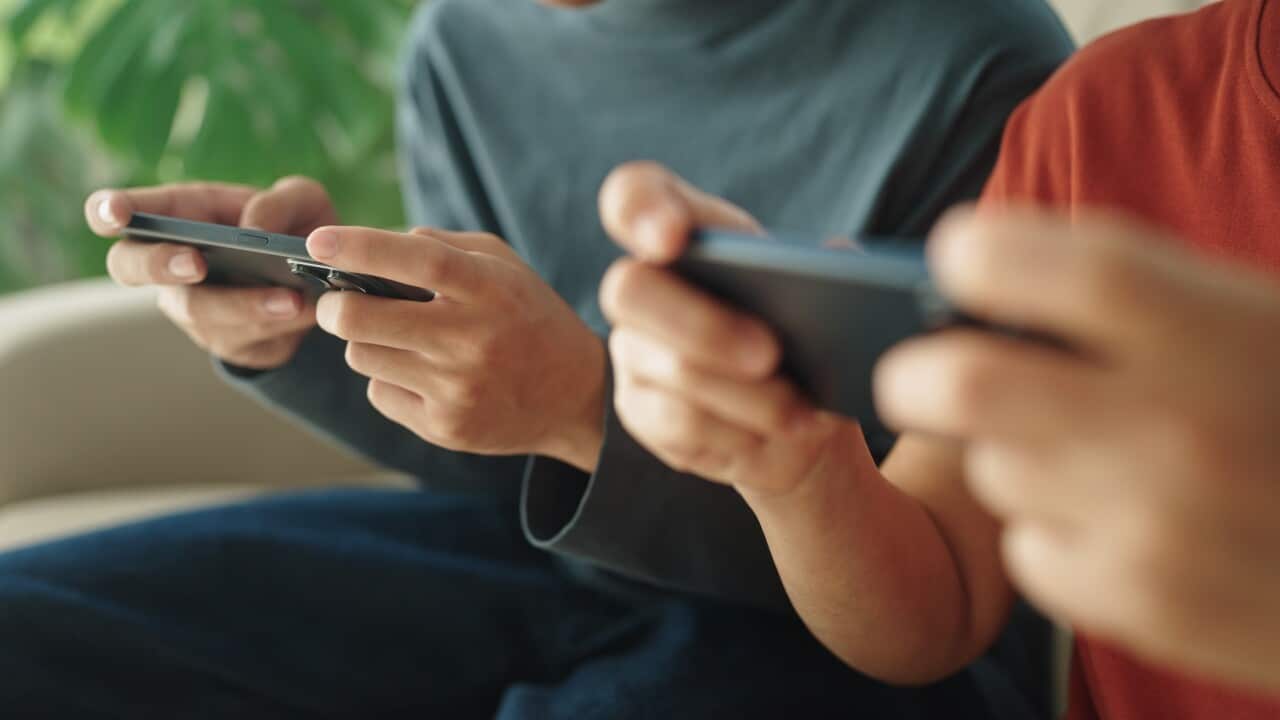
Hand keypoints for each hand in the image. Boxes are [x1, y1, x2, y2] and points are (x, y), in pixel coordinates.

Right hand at [86, 176, 332, 368]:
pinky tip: (302, 312)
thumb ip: (280, 202)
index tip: (115, 213)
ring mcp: (192, 307)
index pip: (118, 211)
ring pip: (197, 311)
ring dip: (242, 304)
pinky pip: (240, 339)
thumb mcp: (301, 202)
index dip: (107, 211)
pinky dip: (274, 325)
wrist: (322, 284)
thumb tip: (253, 230)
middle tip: (196, 263)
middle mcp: (171, 263)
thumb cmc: (295, 229)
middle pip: (128, 267)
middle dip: (159, 264)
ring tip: (289, 298)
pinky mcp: (225, 341)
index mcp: (178, 215)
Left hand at [305, 225, 605, 469]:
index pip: (418, 263)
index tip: (318, 240)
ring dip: (368, 342)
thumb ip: (443, 247)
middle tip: (335, 302)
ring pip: (364, 357)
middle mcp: (472, 341)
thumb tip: (374, 246)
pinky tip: (422, 375)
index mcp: (490, 291)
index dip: (362, 248)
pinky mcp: (446, 428)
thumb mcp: (505, 267)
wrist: (576, 397)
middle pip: (365, 320)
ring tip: (399, 338)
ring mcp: (457, 390)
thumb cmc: (530, 317)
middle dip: (335, 306)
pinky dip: (389, 379)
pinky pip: (381, 394)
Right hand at [599, 161, 869, 496]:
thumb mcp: (825, 293)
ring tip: (801, 414)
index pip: (632, 196)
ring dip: (746, 397)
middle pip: (629, 290)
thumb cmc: (806, 335)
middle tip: (770, 354)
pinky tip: (775, 438)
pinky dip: (738, 433)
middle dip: (704, 325)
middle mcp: (642, 287)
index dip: (638, 208)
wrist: (801, 417)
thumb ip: (829, 265)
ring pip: (670, 371)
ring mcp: (632, 350)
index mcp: (686, 235)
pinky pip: (677, 425)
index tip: (671, 238)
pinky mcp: (638, 410)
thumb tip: (841, 255)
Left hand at [876, 207, 1279, 691]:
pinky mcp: (1142, 604)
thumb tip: (988, 267)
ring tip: (1089, 455)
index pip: (1050, 266)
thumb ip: (1141, 296)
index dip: (978, 253)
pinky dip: (1052, 533)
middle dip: (916, 376)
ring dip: (1014, 456)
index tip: (958, 259)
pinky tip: (1118, 524)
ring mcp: (1154, 528)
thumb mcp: (1260, 322)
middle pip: (962, 383)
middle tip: (919, 374)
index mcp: (1217, 330)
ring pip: (994, 471)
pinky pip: (1028, 551)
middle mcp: (1177, 428)